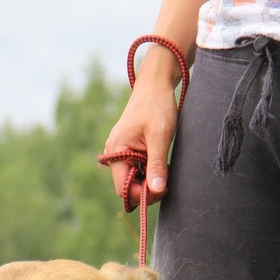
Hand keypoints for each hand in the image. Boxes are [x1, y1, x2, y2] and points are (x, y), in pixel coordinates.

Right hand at [102, 53, 181, 208]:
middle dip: (146, 189)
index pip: (123, 189)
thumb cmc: (157, 107)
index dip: (142, 194)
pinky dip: (147, 172)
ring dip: (148, 180)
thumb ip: (157, 165)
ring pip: (131, 179)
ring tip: (164, 169)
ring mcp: (119, 152)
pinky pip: (134, 170)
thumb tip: (157, 191)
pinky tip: (159, 164)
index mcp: (116, 151)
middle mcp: (113, 154)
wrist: (155, 85)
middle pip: (126, 186)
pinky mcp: (127, 149)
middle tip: (166, 181)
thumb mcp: (160, 137)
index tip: (162, 188)